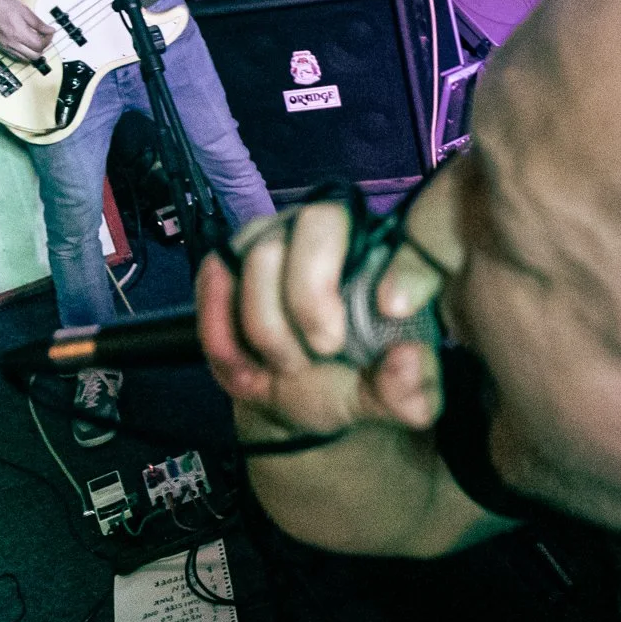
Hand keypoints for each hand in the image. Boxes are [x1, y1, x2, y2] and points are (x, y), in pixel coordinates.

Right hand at [0, 0, 51, 61]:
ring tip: (34, 40)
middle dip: (42, 48)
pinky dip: (25, 53)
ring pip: (26, 59)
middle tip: (43, 37)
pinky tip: (25, 43)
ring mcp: (7, 48)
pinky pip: (18, 57)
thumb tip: (51, 30)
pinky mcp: (2, 49)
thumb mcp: (25, 11)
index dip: (48, 40)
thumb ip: (39, 24)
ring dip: (33, 52)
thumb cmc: (5, 7)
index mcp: (19, 33)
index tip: (49, 32)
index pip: (39, 46)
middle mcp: (13, 44)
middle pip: (34, 56)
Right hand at [197, 190, 455, 439]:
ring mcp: (266, 240)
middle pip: (273, 248)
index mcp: (365, 242)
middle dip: (283, 316)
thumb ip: (408, 389)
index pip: (330, 222)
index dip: (316, 288)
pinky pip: (211, 286)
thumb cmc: (354, 380)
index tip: (330, 345)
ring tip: (279, 373)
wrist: (302, 396)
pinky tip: (246, 373)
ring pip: (244, 267)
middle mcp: (311, 227)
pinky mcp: (227, 265)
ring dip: (259, 333)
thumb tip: (409, 360)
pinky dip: (223, 340)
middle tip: (309, 360)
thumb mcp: (387, 398)